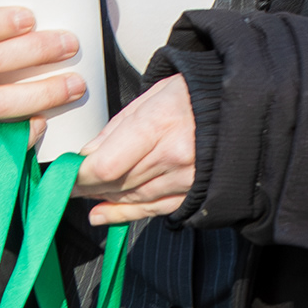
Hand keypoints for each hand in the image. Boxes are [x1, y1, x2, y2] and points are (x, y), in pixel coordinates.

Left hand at [75, 75, 197, 227]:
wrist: (241, 105)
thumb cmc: (197, 94)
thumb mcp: (152, 96)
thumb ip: (117, 128)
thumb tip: (89, 154)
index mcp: (160, 124)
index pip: (106, 164)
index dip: (80, 175)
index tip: (66, 173)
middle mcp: (173, 156)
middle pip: (116, 183)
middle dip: (88, 186)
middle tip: (69, 184)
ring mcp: (186, 178)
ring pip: (132, 197)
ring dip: (104, 198)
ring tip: (85, 195)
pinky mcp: (194, 192)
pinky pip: (153, 209)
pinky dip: (126, 214)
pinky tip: (104, 213)